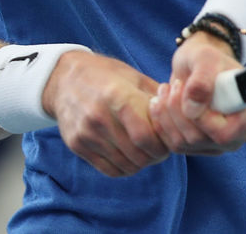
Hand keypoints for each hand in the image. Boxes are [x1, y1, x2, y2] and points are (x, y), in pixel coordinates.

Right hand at [41, 50, 170, 176]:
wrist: (63, 78)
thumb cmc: (105, 75)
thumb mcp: (133, 77)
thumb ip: (157, 98)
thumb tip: (182, 114)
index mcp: (117, 96)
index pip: (147, 136)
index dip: (164, 143)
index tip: (168, 139)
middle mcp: (99, 117)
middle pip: (139, 154)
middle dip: (156, 155)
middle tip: (160, 148)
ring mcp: (86, 133)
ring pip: (126, 165)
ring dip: (142, 163)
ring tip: (145, 150)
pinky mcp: (77, 145)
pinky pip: (109, 170)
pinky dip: (125, 168)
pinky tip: (129, 155)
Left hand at [149, 31, 245, 154]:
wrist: (196, 65)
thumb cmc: (207, 58)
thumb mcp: (205, 57)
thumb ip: (202, 79)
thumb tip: (192, 110)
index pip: (226, 133)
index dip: (202, 118)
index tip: (187, 89)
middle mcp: (242, 134)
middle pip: (202, 139)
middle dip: (178, 111)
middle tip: (172, 85)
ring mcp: (222, 144)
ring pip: (185, 143)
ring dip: (167, 113)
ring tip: (165, 88)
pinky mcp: (202, 147)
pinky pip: (175, 145)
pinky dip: (162, 122)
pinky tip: (160, 102)